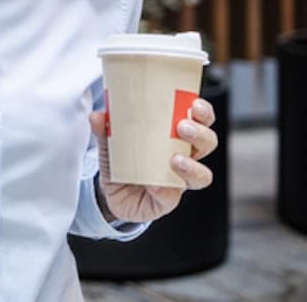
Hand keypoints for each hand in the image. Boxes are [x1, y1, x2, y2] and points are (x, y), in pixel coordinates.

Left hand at [88, 97, 217, 222]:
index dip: (204, 113)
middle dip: (200, 134)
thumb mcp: (111, 142)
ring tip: (175, 159)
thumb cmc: (121, 162)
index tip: (195, 105)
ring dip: (192, 166)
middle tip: (182, 127)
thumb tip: (97, 115)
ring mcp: (179, 181)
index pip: (201, 121)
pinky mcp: (167, 201)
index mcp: (176, 137)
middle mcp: (185, 158)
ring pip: (202, 175)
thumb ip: (104, 129)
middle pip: (208, 144)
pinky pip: (172, 197)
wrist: (110, 194)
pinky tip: (155, 184)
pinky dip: (164, 190)